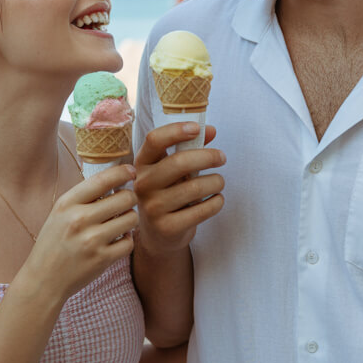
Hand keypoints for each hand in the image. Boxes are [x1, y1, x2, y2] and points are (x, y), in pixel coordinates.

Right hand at [22, 164, 137, 301]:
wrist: (43, 280)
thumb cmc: (53, 243)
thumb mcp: (59, 214)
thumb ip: (83, 198)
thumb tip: (114, 179)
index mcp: (67, 204)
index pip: (102, 180)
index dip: (122, 172)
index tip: (131, 172)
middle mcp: (79, 219)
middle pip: (124, 198)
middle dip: (130, 198)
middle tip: (126, 203)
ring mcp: (91, 240)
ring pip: (131, 219)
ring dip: (130, 219)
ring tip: (121, 223)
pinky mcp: (102, 259)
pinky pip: (129, 242)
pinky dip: (127, 240)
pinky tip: (118, 240)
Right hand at [134, 123, 224, 257]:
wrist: (159, 234)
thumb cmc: (168, 192)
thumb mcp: (172, 169)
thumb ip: (189, 148)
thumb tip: (211, 130)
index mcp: (141, 164)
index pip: (154, 140)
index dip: (176, 130)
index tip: (197, 128)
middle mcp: (142, 184)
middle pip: (178, 162)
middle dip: (207, 157)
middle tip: (221, 158)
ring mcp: (152, 207)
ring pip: (194, 187)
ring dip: (216, 181)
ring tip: (219, 182)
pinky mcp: (166, 227)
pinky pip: (201, 210)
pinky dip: (216, 202)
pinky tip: (216, 200)